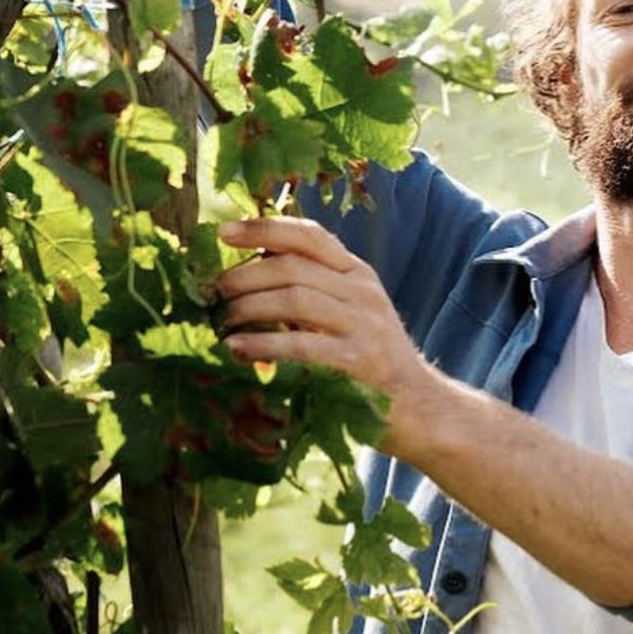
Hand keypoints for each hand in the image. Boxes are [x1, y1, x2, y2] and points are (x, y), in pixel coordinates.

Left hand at [215, 217, 435, 455]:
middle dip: (244, 276)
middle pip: (292, 266)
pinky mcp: (357, 361)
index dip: (264, 228)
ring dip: (248, 308)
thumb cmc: (369, 359)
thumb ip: (311, 289)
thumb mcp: (348, 312)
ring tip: (222, 321)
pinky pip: (302, 345)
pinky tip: (237, 350)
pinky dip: (263, 344)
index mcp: (357, 273)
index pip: (309, 235)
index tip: (223, 231)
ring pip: (294, 299)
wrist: (418, 405)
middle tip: (214, 294)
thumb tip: (250, 269)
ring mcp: (363, 325)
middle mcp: (362, 291)